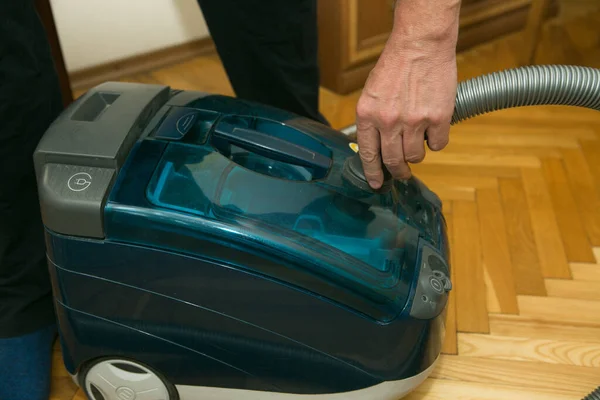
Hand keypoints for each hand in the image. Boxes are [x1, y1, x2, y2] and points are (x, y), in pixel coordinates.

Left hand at [355, 0, 459, 188]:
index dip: (373, 173)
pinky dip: (436, 141)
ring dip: (417, 153)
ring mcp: (414, 121)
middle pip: (394, 161)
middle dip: (399, 172)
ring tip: (418, 138)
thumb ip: (372, 120)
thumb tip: (375, 147)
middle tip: (403, 174)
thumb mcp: (371, 93)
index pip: (368, 155)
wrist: (421, 44)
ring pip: (416, 156)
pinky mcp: (438, 118)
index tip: (376, 184)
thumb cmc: (395, 65)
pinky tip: (434, 128)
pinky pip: (438, 145)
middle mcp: (388, 121)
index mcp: (367, 115)